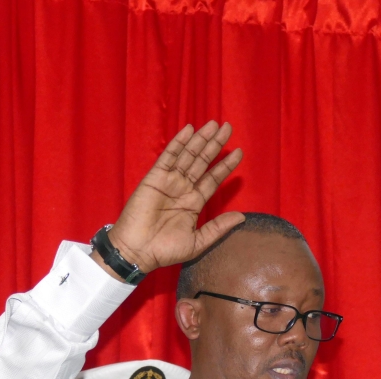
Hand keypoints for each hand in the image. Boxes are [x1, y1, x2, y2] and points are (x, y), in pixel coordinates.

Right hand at [101, 121, 244, 275]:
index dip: (225, 165)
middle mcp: (183, 189)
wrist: (137, 252)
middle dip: (215, 145)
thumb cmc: (165, 250)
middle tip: (228, 127)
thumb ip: (219, 228)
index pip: (213, 179)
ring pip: (188, 155)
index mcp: (194, 203)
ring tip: (214, 125)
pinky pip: (168, 157)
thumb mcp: (198, 242)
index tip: (239, 152)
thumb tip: (242, 217)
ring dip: (200, 140)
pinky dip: (178, 143)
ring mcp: (169, 182)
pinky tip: (189, 130)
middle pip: (202, 162)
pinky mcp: (154, 178)